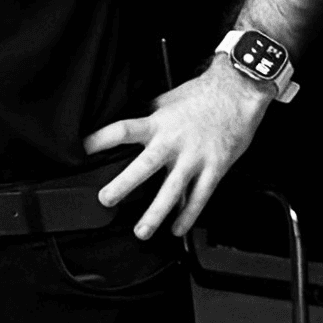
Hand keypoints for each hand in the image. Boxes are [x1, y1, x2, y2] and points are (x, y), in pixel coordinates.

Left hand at [84, 66, 268, 239]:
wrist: (239, 92)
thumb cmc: (203, 95)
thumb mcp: (167, 100)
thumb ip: (149, 116)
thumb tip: (130, 123)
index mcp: (158, 123)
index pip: (123, 130)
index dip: (101, 140)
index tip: (83, 151)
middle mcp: (173, 142)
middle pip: (144, 166)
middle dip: (123, 184)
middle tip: (106, 199)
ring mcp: (194, 157)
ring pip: (172, 190)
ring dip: (155, 213)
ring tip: (141, 231)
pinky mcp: (215, 168)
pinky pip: (200, 197)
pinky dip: (188, 215)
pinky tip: (177, 228)